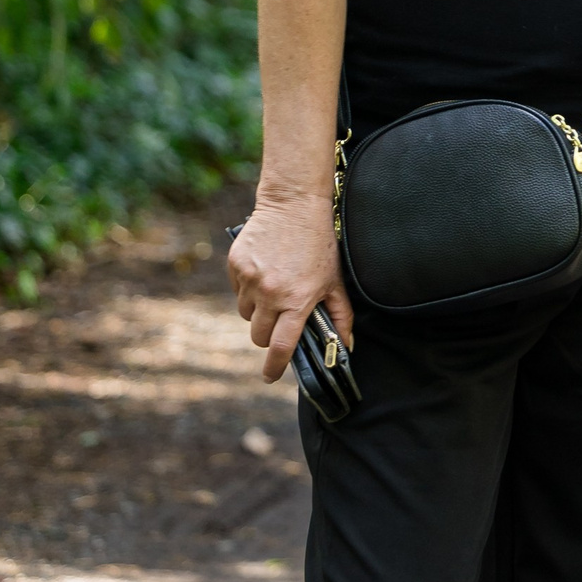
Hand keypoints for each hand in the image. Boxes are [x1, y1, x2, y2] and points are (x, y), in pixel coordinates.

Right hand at [229, 196, 352, 383]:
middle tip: (281, 319)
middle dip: (269, 335)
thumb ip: (340, 316)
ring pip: (246, 314)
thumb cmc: (319, 245)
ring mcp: (250, 279)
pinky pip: (238, 291)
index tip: (271, 376)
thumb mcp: (334, 281)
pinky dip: (248, 289)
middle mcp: (270, 293)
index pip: (281, 347)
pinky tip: (264, 272)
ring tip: (275, 289)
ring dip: (258, 311)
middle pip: (259, 336)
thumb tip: (346, 346)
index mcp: (297, 300)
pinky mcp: (235, 266)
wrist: (293, 205)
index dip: (275, 367)